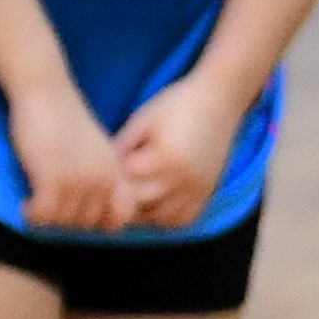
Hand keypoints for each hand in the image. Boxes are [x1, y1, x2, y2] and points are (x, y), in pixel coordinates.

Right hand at [5, 79, 134, 232]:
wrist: (46, 93)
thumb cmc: (62, 116)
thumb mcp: (92, 147)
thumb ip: (97, 171)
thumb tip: (85, 200)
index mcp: (114, 171)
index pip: (120, 216)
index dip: (100, 222)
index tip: (76, 214)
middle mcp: (102, 179)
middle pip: (88, 223)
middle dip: (67, 222)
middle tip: (48, 212)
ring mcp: (79, 181)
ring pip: (65, 222)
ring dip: (48, 220)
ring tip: (35, 208)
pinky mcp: (52, 179)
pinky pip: (45, 215)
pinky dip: (33, 216)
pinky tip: (25, 205)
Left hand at [114, 81, 237, 230]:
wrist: (219, 100)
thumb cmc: (175, 105)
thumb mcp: (142, 120)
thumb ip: (121, 146)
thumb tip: (99, 170)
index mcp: (165, 157)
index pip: (125, 182)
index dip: (110, 178)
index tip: (102, 171)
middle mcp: (184, 177)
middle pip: (140, 205)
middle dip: (123, 197)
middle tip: (113, 185)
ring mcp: (198, 187)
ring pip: (161, 218)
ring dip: (142, 212)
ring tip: (133, 194)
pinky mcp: (208, 191)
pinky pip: (184, 219)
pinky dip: (167, 218)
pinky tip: (155, 202)